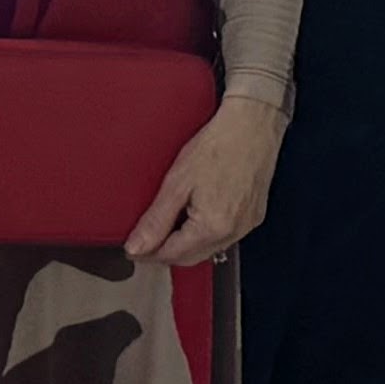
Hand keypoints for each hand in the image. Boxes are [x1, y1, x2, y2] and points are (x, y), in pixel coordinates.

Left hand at [124, 92, 287, 270]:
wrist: (253, 125)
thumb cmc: (217, 146)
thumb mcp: (177, 183)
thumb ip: (155, 221)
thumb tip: (137, 247)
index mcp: (212, 227)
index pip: (172, 255)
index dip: (148, 254)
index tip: (132, 249)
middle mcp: (232, 233)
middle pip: (191, 258)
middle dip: (165, 254)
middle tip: (143, 243)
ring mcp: (246, 226)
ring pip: (208, 250)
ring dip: (184, 246)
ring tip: (164, 230)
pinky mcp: (253, 217)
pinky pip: (223, 238)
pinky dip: (203, 235)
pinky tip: (191, 221)